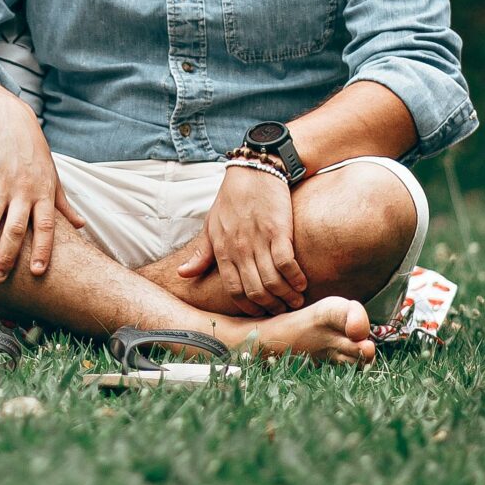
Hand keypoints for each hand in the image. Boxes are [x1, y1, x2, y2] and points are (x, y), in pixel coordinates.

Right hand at [0, 101, 83, 282]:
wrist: (7, 118)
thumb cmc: (32, 151)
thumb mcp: (51, 176)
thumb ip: (63, 204)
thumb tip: (81, 227)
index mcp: (42, 194)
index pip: (46, 227)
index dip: (42, 250)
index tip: (36, 273)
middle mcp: (22, 190)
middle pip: (15, 230)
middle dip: (5, 257)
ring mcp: (0, 182)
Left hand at [177, 165, 306, 313]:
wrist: (254, 170)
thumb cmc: (231, 199)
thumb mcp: (211, 225)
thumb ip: (201, 253)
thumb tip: (182, 275)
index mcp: (222, 250)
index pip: (234, 291)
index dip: (248, 307)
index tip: (260, 313)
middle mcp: (239, 249)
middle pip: (255, 291)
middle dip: (270, 306)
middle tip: (282, 311)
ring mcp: (259, 240)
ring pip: (272, 281)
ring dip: (286, 296)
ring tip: (295, 302)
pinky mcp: (278, 230)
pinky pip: (287, 263)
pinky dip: (296, 278)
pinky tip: (301, 283)